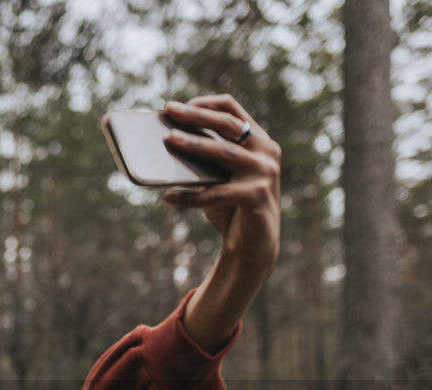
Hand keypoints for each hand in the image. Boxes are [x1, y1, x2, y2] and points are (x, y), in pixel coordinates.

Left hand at [162, 95, 280, 270]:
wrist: (254, 244)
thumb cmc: (231, 206)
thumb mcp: (218, 177)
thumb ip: (205, 160)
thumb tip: (165, 144)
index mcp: (258, 141)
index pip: (233, 109)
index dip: (206, 103)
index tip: (179, 106)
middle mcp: (266, 152)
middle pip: (228, 125)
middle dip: (197, 115)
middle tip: (170, 110)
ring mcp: (265, 172)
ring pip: (224, 152)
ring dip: (194, 144)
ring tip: (169, 140)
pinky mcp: (257, 196)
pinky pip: (217, 193)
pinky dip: (190, 196)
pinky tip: (168, 197)